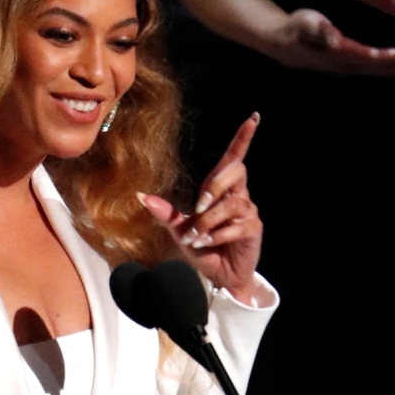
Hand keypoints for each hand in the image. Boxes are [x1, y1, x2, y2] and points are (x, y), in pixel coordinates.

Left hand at [138, 114, 262, 303]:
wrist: (218, 275)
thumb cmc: (203, 249)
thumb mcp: (180, 230)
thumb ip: (165, 212)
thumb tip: (140, 196)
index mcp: (221, 189)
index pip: (235, 158)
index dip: (243, 138)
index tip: (253, 118)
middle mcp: (238, 196)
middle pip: (234, 171)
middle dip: (213, 187)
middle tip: (197, 209)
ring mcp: (248, 212)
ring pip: (229, 203)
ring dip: (207, 222)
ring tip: (195, 238)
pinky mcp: (253, 229)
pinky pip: (234, 226)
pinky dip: (215, 236)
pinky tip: (205, 244)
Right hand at [265, 8, 394, 75]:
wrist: (283, 41)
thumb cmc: (295, 27)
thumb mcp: (305, 22)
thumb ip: (320, 29)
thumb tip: (334, 38)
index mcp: (343, 55)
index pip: (375, 58)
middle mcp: (351, 65)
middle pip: (387, 68)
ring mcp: (353, 66)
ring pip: (387, 70)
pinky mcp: (355, 62)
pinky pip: (382, 66)